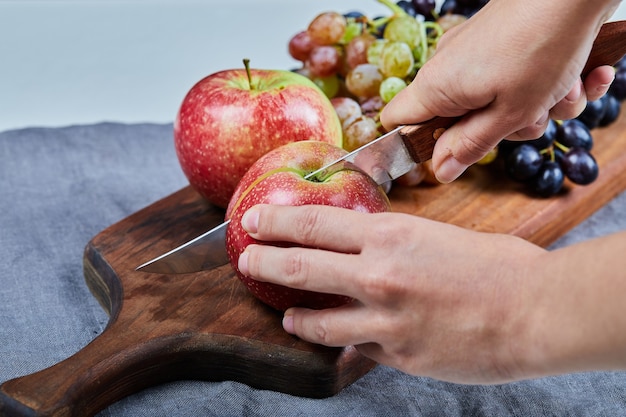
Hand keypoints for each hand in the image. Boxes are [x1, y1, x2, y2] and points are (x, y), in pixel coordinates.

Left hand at [237, 204, 547, 383]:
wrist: (536, 312)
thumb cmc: (497, 267)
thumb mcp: (438, 237)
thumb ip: (393, 244)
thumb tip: (364, 248)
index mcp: (390, 236)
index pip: (313, 224)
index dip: (276, 222)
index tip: (253, 222)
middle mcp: (378, 275)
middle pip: (299, 268)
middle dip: (263, 263)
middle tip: (246, 261)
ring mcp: (384, 320)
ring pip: (316, 321)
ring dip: (294, 316)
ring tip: (285, 315)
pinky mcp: (397, 356)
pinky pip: (357, 347)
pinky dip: (344, 340)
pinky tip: (340, 337)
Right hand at [380, 0, 616, 182]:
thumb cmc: (540, 48)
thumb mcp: (508, 114)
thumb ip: (471, 146)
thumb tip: (440, 172)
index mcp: (436, 88)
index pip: (397, 122)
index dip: (417, 144)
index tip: (454, 151)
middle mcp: (447, 68)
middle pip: (457, 120)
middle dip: (500, 130)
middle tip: (529, 118)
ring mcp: (472, 53)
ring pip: (495, 102)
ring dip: (537, 108)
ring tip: (563, 91)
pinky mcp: (499, 43)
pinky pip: (515, 78)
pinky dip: (550, 85)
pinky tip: (579, 77)